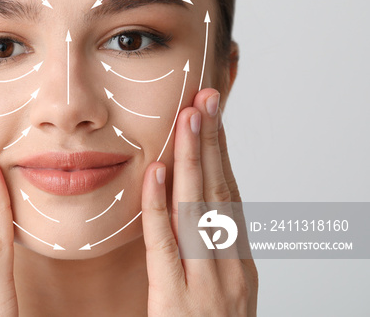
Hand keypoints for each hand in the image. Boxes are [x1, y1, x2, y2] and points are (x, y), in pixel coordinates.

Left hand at [141, 89, 257, 315]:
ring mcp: (207, 284)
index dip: (221, 152)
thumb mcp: (217, 291)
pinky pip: (164, 244)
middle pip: (218, 193)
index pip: (229, 196)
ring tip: (189, 116)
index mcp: (238, 263)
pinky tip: (156, 171)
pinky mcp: (176, 301)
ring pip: (197, 209)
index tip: (211, 115)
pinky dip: (159, 205)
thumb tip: (187, 206)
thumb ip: (206, 251)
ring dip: (192, 159)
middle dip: (211, 142)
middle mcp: (230, 268)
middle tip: (205, 98)